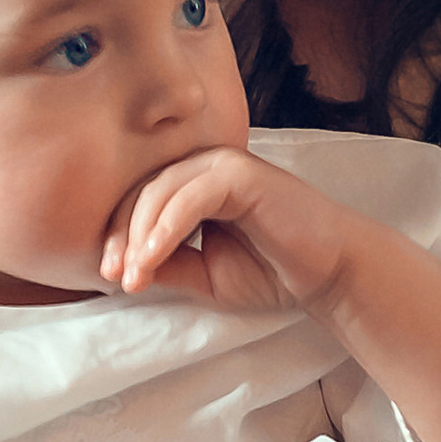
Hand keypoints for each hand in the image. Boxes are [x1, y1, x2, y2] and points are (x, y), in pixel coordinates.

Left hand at [101, 143, 343, 313]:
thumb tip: (122, 268)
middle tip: (115, 277)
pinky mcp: (242, 173)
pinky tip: (152, 257)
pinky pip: (190, 197)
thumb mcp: (205, 273)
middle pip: (144, 192)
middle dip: (121, 236)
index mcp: (195, 183)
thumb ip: (168, 264)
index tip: (111, 277)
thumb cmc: (273, 271)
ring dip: (139, 236)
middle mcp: (206, 166)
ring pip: (161, 190)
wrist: (329, 275)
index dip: (118, 236)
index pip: (141, 201)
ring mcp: (224, 164)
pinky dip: (166, 228)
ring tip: (132, 276)